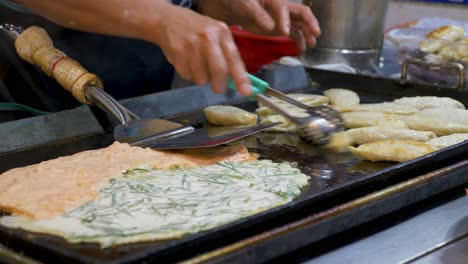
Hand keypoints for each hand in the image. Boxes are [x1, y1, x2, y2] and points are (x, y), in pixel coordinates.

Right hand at [148, 5, 250, 94]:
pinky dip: (189, 75)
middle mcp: (207, 36)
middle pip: (218, 70)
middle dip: (219, 85)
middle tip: (218, 89)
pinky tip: (187, 63)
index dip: (241, 78)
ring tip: (198, 67)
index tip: (246, 92)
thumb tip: (235, 82)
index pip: (234, 58)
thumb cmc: (197, 30)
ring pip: (201, 77)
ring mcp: (191, 44)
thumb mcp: (216, 34)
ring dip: (201, 79)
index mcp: (222, 32)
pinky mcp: (177, 51)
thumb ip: (226, 55)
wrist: (168, 19)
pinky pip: (187, 75)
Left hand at [197, 0, 320, 50]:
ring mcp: (283, 18)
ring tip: (311, 44)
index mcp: (274, 0)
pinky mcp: (281, 28)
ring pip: (300, 24)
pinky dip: (298, 41)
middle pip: (301, 13)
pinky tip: (301, 49)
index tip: (284, 32)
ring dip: (307, 34)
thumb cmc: (239, 2)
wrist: (235, 7)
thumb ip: (257, 15)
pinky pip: (294, 33)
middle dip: (310, 23)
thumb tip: (271, 26)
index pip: (284, 8)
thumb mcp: (245, 5)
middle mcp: (283, 8)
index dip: (285, 19)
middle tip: (316, 33)